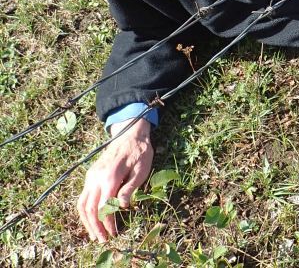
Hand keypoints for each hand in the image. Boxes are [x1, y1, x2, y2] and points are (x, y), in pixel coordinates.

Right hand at [77, 118, 152, 241]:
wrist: (129, 134)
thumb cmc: (140, 152)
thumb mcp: (141, 169)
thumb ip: (130, 188)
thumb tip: (122, 206)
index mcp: (110, 177)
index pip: (104, 206)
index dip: (107, 222)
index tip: (113, 233)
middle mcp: (96, 177)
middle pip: (89, 208)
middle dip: (95, 227)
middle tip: (102, 240)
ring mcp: (91, 176)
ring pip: (82, 204)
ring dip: (86, 221)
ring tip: (94, 234)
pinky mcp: (90, 175)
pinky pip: (83, 196)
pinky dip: (85, 211)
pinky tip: (92, 219)